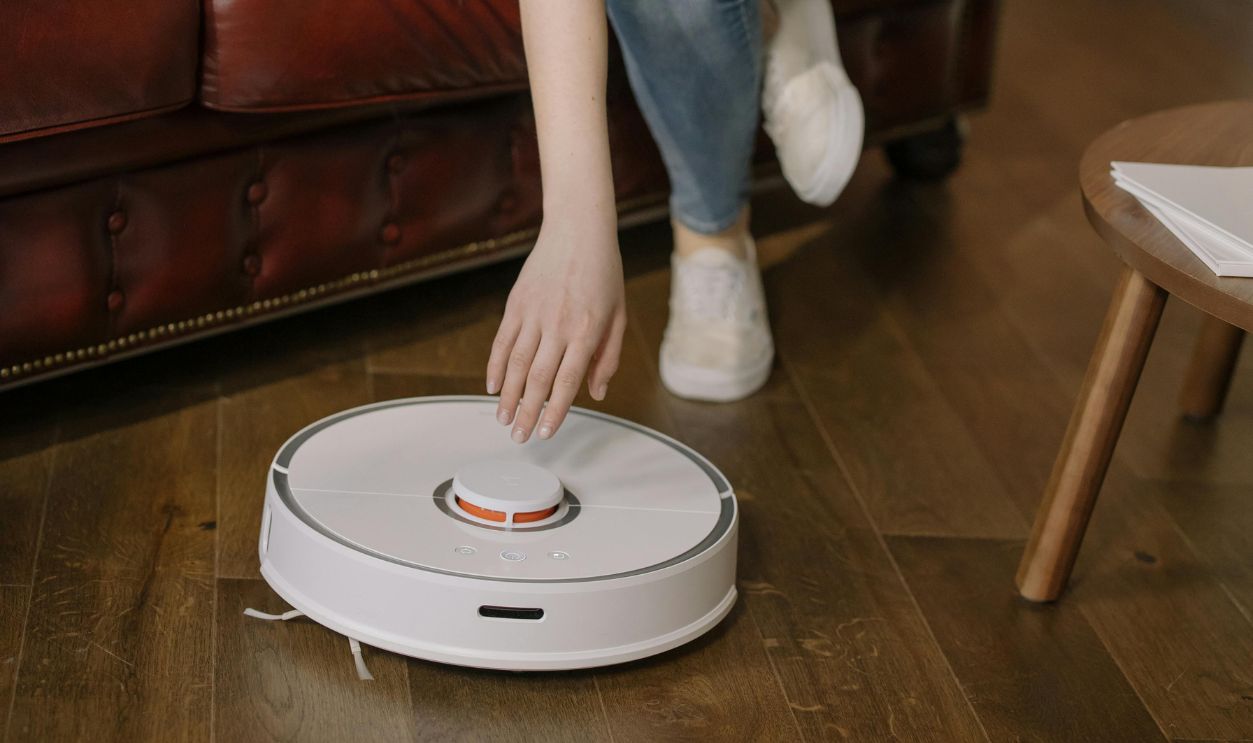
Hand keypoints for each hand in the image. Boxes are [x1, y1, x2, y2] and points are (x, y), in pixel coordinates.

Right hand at [487, 214, 625, 442]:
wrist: (578, 230)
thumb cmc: (604, 273)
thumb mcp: (618, 315)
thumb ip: (608, 358)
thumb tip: (597, 393)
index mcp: (586, 331)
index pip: (566, 382)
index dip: (554, 412)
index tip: (546, 433)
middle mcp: (557, 326)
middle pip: (537, 379)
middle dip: (526, 412)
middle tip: (519, 437)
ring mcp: (533, 314)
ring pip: (516, 364)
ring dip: (508, 396)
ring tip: (503, 419)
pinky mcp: (516, 304)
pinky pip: (502, 342)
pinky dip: (496, 366)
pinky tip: (493, 387)